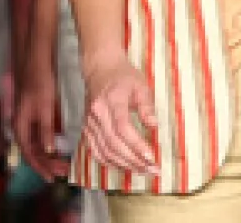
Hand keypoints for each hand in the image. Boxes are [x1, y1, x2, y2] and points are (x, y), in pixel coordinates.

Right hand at [14, 58, 68, 180]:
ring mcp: (25, 119)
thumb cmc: (40, 82)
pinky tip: (57, 147)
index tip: (53, 177)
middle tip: (62, 172)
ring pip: (35, 143)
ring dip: (47, 155)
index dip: (41, 167)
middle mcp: (20, 125)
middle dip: (46, 163)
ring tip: (62, 163)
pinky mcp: (32, 113)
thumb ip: (46, 129)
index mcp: (20, 125)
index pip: (29, 153)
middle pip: (31, 151)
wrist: (35, 61)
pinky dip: (47, 143)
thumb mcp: (45, 107)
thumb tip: (49, 151)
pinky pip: (38, 134)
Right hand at [82, 54, 156, 176]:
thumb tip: (154, 126)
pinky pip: (95, 151)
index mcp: (112, 100)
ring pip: (104, 151)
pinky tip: (123, 167)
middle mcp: (97, 113)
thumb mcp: (141, 85)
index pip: (123, 127)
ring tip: (141, 171)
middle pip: (113, 143)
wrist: (100, 69)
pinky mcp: (86, 128)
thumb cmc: (124, 76)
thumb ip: (147, 106)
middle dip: (134, 160)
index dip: (136, 145)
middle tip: (152, 169)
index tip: (151, 157)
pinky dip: (108, 162)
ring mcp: (89, 122)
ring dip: (123, 165)